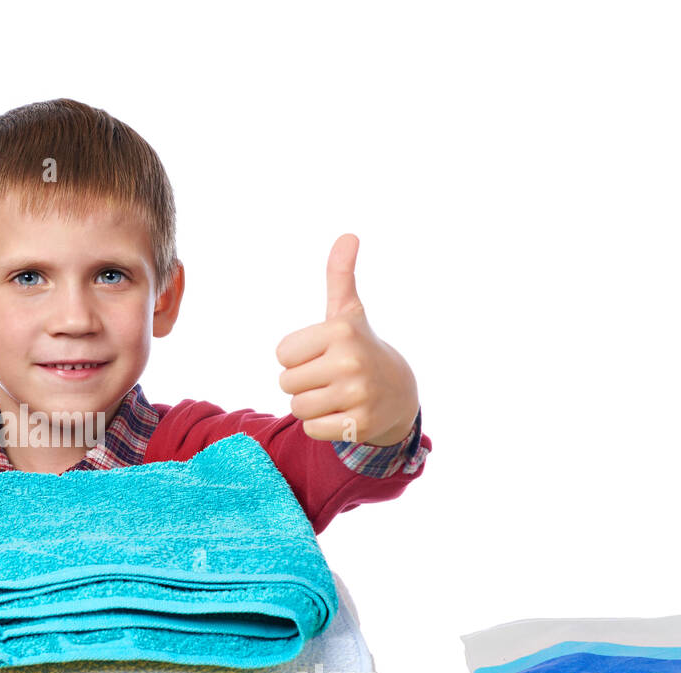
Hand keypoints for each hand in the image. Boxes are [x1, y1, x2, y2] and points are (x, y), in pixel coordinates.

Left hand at [276, 234, 418, 445]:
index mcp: (341, 331)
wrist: (399, 393)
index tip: (323, 354)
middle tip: (330, 377)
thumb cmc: (360, 348)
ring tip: (335, 395)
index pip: (282, 354)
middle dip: (302, 383)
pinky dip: (321, 426)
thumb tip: (348, 235)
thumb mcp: (348, 313)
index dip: (297, 357)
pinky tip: (343, 414)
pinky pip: (312, 429)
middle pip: (286, 382)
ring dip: (310, 405)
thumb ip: (340, 276)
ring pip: (297, 408)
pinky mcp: (358, 425)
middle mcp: (351, 361)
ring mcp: (357, 395)